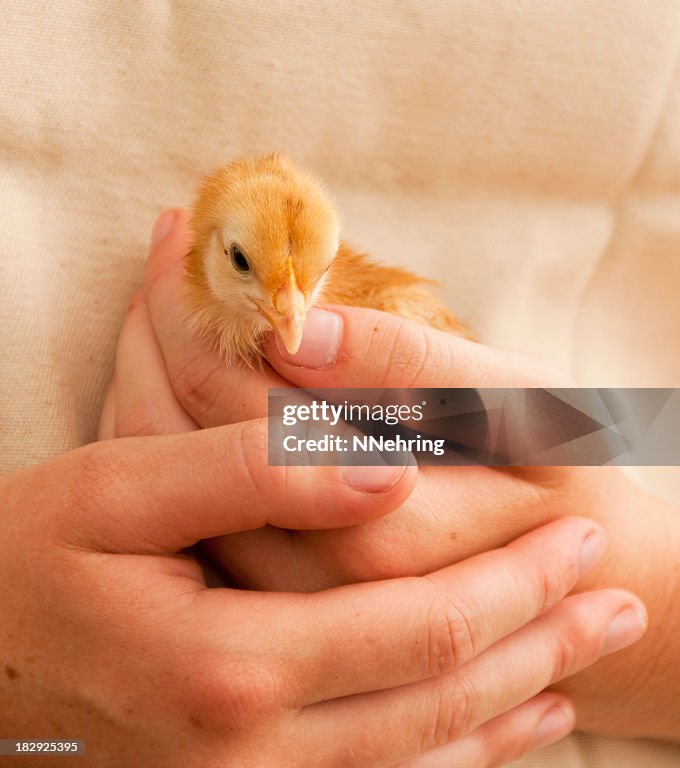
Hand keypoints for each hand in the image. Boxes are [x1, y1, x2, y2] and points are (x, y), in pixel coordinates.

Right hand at [7, 402, 633, 767]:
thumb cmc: (36, 552)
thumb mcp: (123, 486)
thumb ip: (256, 471)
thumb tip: (385, 472)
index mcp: (230, 664)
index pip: (420, 629)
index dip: (514, 582)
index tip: (581, 530)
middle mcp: (251, 752)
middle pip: (443, 699)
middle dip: (543, 640)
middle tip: (620, 593)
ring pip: (428, 760)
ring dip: (520, 703)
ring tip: (593, 658)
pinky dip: (463, 759)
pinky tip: (513, 727)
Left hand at [102, 209, 661, 747]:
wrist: (570, 579)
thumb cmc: (550, 476)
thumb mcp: (511, 404)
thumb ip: (405, 366)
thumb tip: (294, 330)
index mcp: (371, 521)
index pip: (236, 394)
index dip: (200, 301)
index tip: (190, 225)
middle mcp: (305, 578)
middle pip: (177, 434)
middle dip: (159, 321)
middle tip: (166, 241)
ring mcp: (275, 597)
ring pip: (164, 472)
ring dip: (146, 368)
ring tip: (156, 291)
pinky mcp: (266, 594)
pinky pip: (181, 501)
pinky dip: (160, 423)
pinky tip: (169, 363)